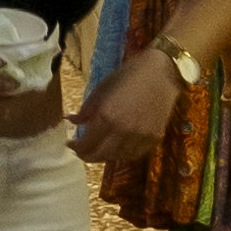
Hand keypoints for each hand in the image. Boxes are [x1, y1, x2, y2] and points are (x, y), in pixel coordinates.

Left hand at [72, 52, 185, 197]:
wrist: (160, 73)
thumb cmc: (127, 77)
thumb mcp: (101, 89)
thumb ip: (86, 110)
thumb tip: (71, 121)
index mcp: (106, 116)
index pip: (86, 144)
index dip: (76, 147)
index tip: (70, 144)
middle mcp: (122, 131)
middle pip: (100, 155)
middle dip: (87, 155)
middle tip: (81, 151)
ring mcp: (140, 137)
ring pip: (117, 157)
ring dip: (105, 156)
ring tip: (99, 149)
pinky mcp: (153, 139)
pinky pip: (134, 154)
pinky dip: (123, 154)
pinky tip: (117, 148)